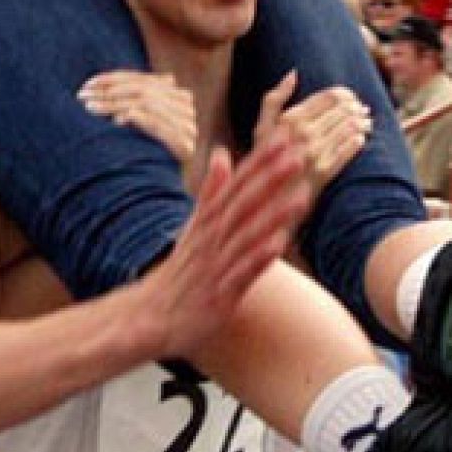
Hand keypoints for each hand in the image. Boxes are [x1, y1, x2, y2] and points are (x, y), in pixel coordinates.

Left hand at [80, 71, 197, 173]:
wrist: (152, 198)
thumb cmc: (135, 157)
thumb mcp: (132, 123)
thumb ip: (131, 99)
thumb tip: (108, 80)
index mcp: (177, 98)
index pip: (143, 81)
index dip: (114, 79)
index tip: (87, 85)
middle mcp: (187, 109)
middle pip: (144, 91)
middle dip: (110, 92)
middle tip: (83, 97)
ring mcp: (188, 127)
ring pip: (148, 103)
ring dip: (116, 104)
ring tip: (91, 109)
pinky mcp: (184, 146)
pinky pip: (158, 124)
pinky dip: (137, 118)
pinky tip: (116, 121)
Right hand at [134, 132, 310, 357]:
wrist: (150, 315)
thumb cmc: (181, 271)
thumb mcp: (194, 227)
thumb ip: (211, 192)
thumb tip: (221, 154)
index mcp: (208, 220)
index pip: (237, 183)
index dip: (260, 160)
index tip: (285, 136)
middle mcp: (211, 238)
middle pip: (242, 203)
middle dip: (269, 179)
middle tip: (297, 155)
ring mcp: (215, 265)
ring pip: (246, 235)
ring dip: (273, 215)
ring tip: (301, 196)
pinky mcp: (219, 294)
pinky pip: (241, 273)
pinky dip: (258, 258)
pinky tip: (278, 244)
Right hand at [253, 71, 372, 198]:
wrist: (264, 200)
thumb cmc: (262, 161)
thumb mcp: (261, 127)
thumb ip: (274, 98)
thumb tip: (293, 74)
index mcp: (290, 119)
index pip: (330, 96)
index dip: (344, 94)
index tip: (350, 97)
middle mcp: (303, 134)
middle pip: (343, 110)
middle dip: (356, 107)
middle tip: (362, 109)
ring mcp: (314, 154)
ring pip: (349, 128)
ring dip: (361, 123)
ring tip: (365, 122)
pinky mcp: (324, 174)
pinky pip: (348, 151)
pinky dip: (358, 141)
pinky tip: (359, 139)